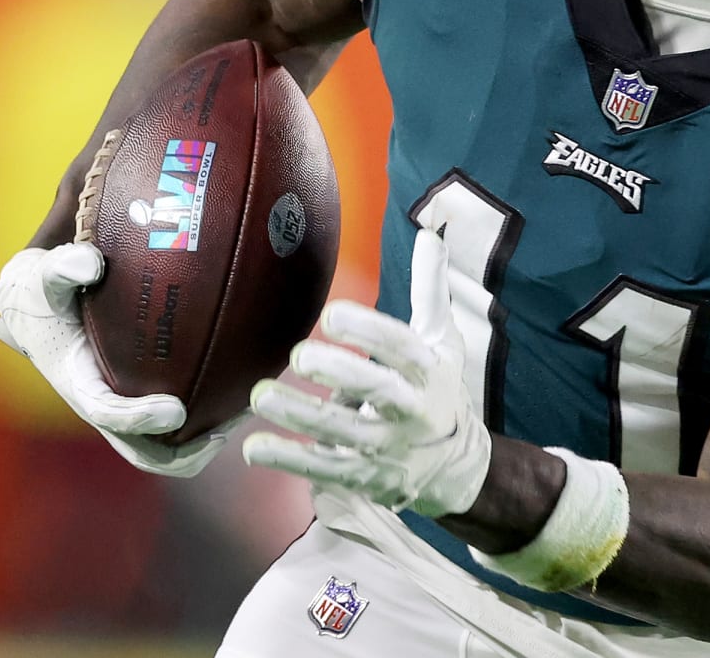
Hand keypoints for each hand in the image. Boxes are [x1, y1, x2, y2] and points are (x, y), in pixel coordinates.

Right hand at [0, 242, 233, 477]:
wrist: (37, 306)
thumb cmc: (45, 292)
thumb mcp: (44, 276)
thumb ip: (63, 269)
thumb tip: (91, 263)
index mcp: (77, 384)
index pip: (106, 413)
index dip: (139, 419)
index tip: (176, 411)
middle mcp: (102, 406)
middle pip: (144, 453)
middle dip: (185, 452)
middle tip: (227, 426)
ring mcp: (124, 407)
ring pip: (166, 448)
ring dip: (204, 442)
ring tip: (246, 409)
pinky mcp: (141, 398)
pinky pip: (177, 427)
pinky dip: (208, 419)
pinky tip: (242, 388)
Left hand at [242, 226, 491, 517]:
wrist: (455, 467)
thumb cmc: (438, 388)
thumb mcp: (443, 340)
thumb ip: (431, 289)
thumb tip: (432, 232)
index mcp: (430, 371)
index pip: (404, 348)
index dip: (370, 332)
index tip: (332, 314)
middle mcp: (413, 412)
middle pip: (380, 392)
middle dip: (341, 374)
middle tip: (299, 355)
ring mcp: (388, 449)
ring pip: (344, 435)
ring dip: (301, 416)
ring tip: (261, 395)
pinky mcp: (364, 477)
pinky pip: (325, 470)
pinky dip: (289, 460)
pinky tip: (254, 448)